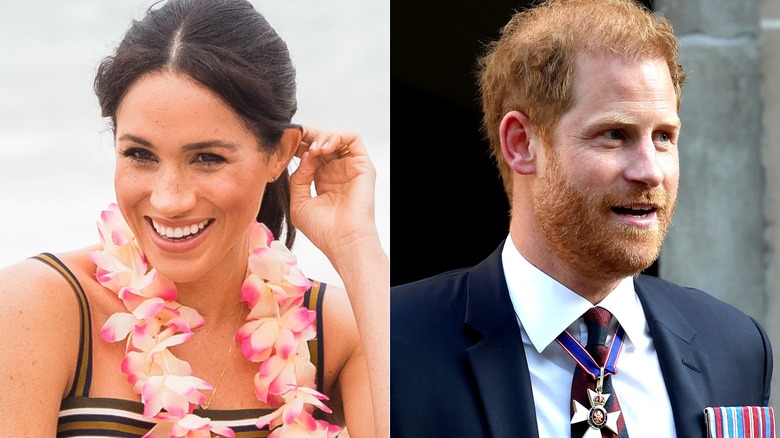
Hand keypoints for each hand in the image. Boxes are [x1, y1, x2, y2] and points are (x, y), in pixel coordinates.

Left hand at [289, 125, 377, 260]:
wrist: (343, 241)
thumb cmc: (322, 230)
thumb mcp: (299, 202)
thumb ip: (298, 177)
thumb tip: (306, 155)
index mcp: (322, 180)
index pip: (310, 154)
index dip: (298, 146)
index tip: (286, 143)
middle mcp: (337, 171)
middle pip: (322, 142)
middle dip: (308, 136)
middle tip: (296, 136)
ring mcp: (350, 167)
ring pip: (337, 137)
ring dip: (322, 136)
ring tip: (313, 148)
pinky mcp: (362, 165)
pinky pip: (353, 139)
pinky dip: (337, 136)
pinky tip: (323, 148)